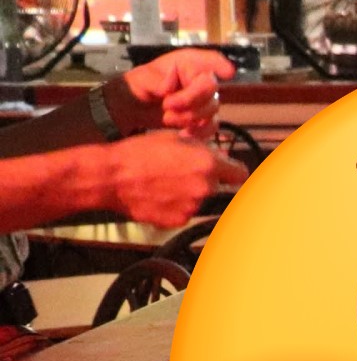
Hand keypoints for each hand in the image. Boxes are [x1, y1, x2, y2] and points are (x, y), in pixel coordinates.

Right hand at [106, 134, 243, 227]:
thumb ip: (204, 151)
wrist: (110, 177)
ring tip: (164, 183)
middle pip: (219, 188)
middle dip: (207, 181)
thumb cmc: (139, 153)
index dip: (233, 172)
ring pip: (201, 201)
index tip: (229, 173)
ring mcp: (193, 207)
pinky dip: (176, 207)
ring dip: (190, 194)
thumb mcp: (175, 140)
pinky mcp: (178, 221)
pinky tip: (159, 196)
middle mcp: (205, 188)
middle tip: (182, 174)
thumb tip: (223, 159)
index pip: (241, 174)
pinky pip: (185, 213)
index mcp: (208, 164)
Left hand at [118, 48, 235, 136]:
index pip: (211, 59)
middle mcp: (200, 79)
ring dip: (189, 117)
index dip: (221, 65)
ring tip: (167, 118)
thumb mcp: (141, 78)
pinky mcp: (203, 118)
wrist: (135, 108)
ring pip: (212, 109)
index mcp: (187, 63)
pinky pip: (212, 126)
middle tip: (167, 106)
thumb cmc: (139, 86)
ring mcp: (204, 99)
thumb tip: (169, 88)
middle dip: (190, 101)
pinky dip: (199, 132)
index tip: (227, 74)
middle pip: (211, 88)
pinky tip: (183, 133)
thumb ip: (155, 81)